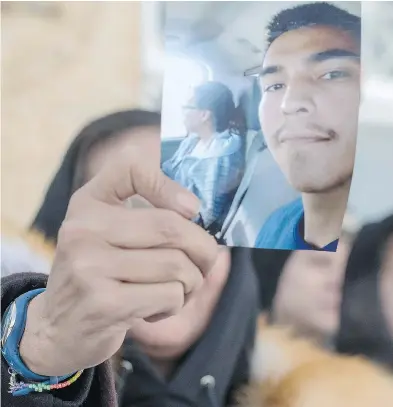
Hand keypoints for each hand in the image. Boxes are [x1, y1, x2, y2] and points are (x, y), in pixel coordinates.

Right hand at [19, 144, 217, 376]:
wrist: (56, 330)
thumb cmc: (95, 274)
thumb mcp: (105, 232)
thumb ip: (141, 210)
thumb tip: (193, 207)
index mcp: (87, 203)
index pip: (132, 167)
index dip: (170, 185)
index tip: (191, 208)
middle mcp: (83, 228)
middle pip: (171, 227)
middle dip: (204, 249)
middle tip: (206, 262)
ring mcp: (90, 266)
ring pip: (177, 265)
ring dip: (191, 282)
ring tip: (175, 289)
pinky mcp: (104, 304)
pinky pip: (170, 296)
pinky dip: (175, 305)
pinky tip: (154, 309)